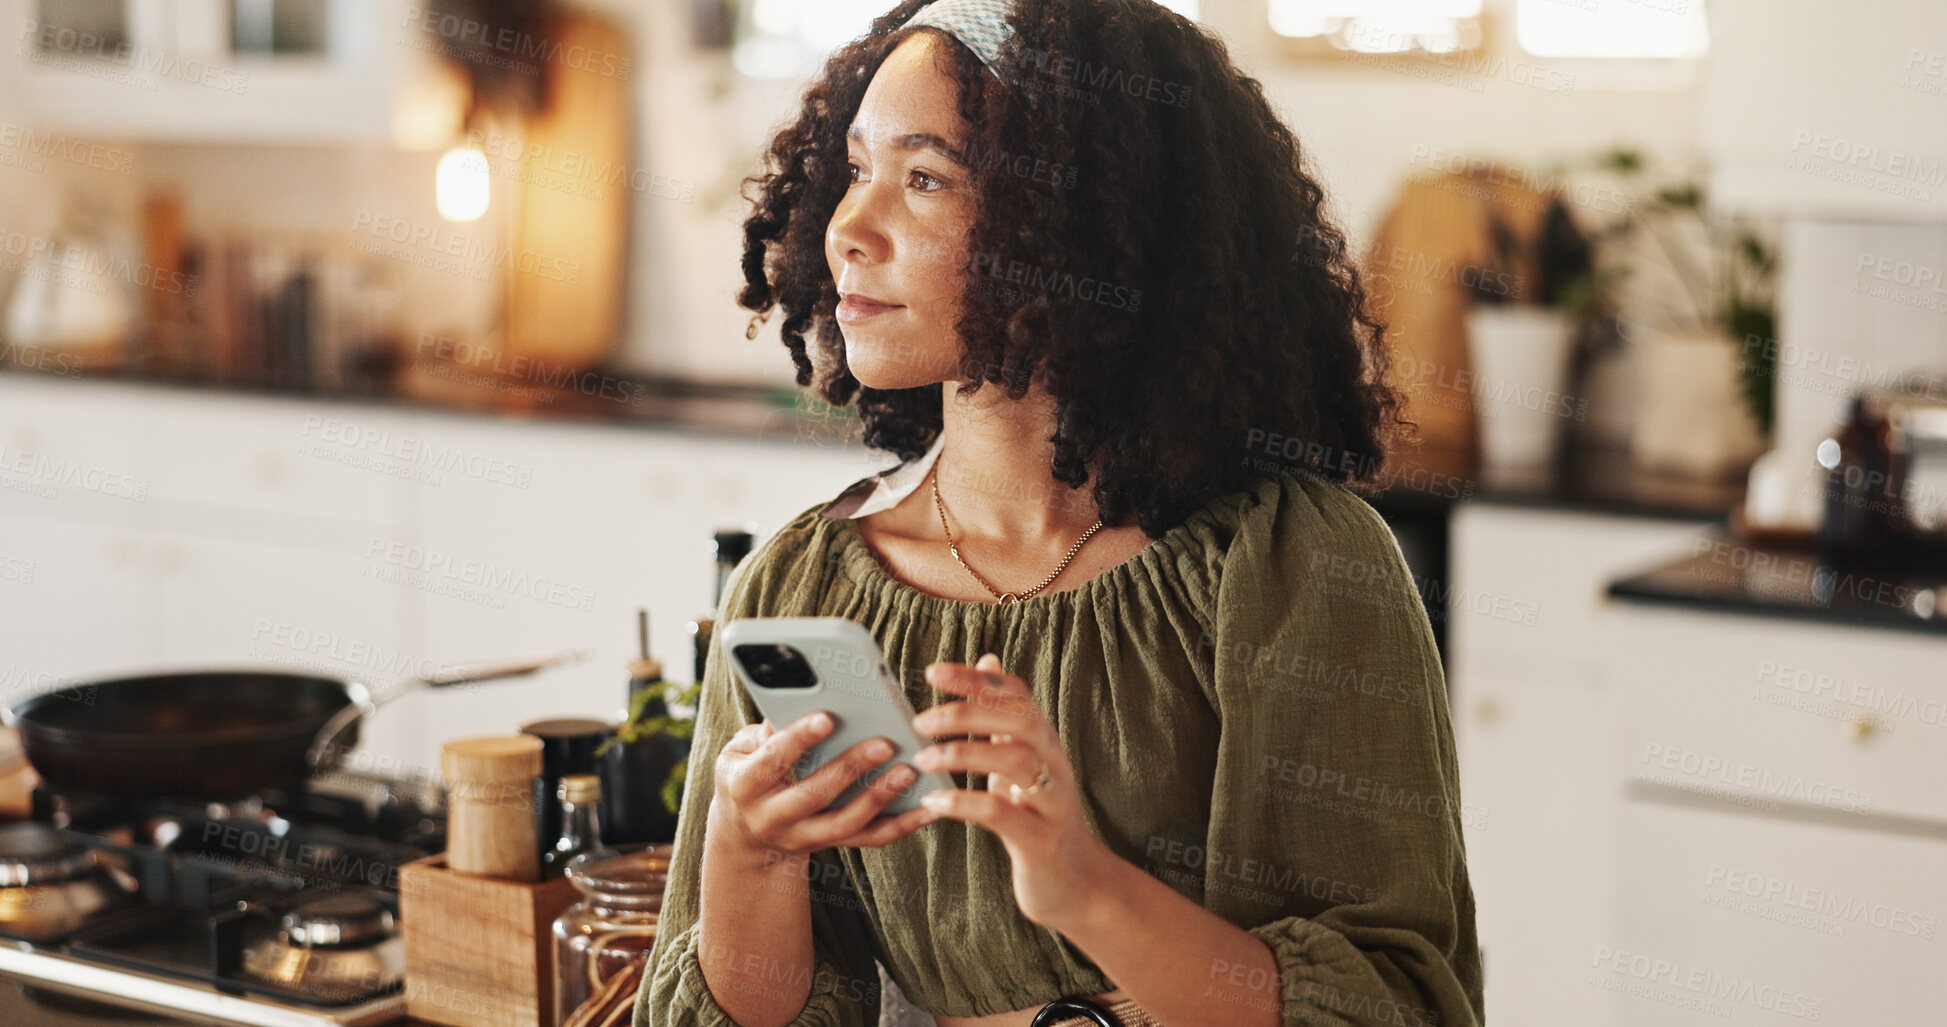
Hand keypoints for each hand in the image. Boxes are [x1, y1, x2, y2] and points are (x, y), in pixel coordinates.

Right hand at [714, 711, 939, 861]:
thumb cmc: (749, 772)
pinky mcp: (831, 845)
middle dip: (850, 768)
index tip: (827, 717)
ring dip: (880, 796)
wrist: (746, 834)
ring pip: (845, 823)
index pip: (772, 761)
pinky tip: (928, 806)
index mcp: (746, 786)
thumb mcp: (740, 750)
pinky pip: (870, 839)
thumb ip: (764, 730)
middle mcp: (772, 818)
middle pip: (814, 795)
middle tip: (883, 742)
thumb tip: (793, 703)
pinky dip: (902, 824)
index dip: (798, 740)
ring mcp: (803, 837)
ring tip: (908, 770)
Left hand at [912, 653, 1115, 930]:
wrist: (1076, 883)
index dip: (976, 679)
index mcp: (1043, 742)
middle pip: (1020, 720)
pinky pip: (1002, 813)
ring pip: (1015, 761)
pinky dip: (965, 803)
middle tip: (921, 721)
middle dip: (968, 712)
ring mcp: (1051, 801)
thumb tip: (987, 659)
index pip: (1016, 694)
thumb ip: (1002, 715)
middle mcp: (1053, 764)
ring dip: (963, 754)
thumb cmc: (1038, 817)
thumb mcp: (1021, 761)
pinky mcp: (1040, 840)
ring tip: (924, 759)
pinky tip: (934, 801)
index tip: (932, 672)